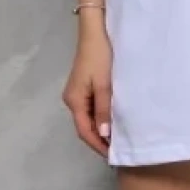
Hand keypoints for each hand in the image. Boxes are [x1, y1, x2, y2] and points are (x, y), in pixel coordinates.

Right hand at [62, 24, 113, 157]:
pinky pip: (91, 108)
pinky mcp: (84, 87)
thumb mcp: (104, 85)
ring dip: (101, 129)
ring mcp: (77, 93)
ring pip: (88, 118)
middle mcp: (72, 99)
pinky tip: (112, 121)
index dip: (97, 145)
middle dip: (99, 140)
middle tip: (117, 151)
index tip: (112, 156)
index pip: (84, 130)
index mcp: (75, 100)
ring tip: (117, 139)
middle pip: (84, 126)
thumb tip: (103, 134)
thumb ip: (103, 110)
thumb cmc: (100, 57)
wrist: (95, 33)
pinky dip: (101, 117)